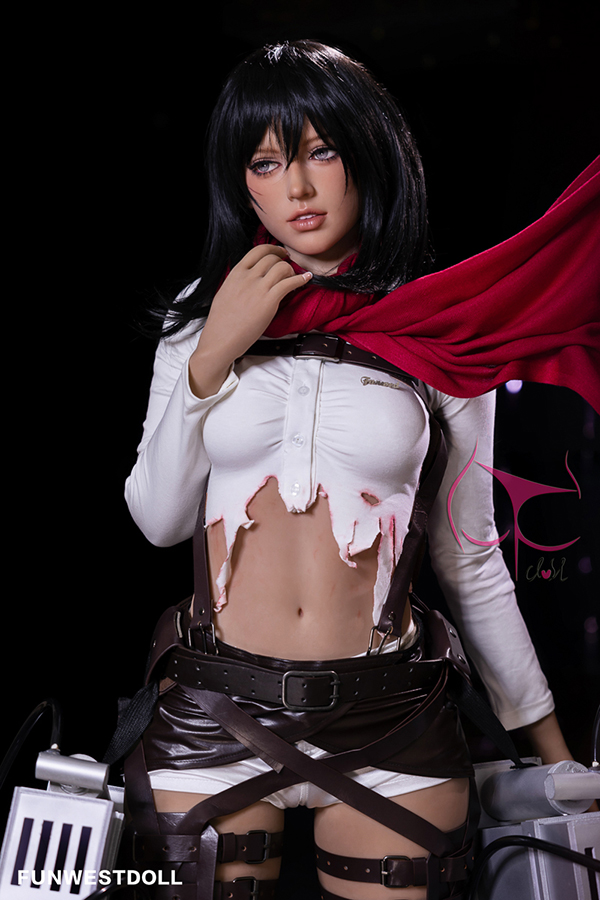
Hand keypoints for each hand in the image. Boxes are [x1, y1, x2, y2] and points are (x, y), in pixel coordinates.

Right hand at [189, 245, 311, 397]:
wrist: (221, 339)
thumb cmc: (222, 322)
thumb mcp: (225, 293)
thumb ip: (237, 281)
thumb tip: (247, 277)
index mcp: (236, 273)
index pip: (257, 250)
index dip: (273, 249)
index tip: (280, 253)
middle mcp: (248, 277)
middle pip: (272, 258)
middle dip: (283, 261)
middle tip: (289, 266)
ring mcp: (259, 288)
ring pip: (282, 267)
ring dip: (291, 271)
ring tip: (293, 278)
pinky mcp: (269, 300)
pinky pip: (290, 283)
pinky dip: (301, 279)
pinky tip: (306, 279)